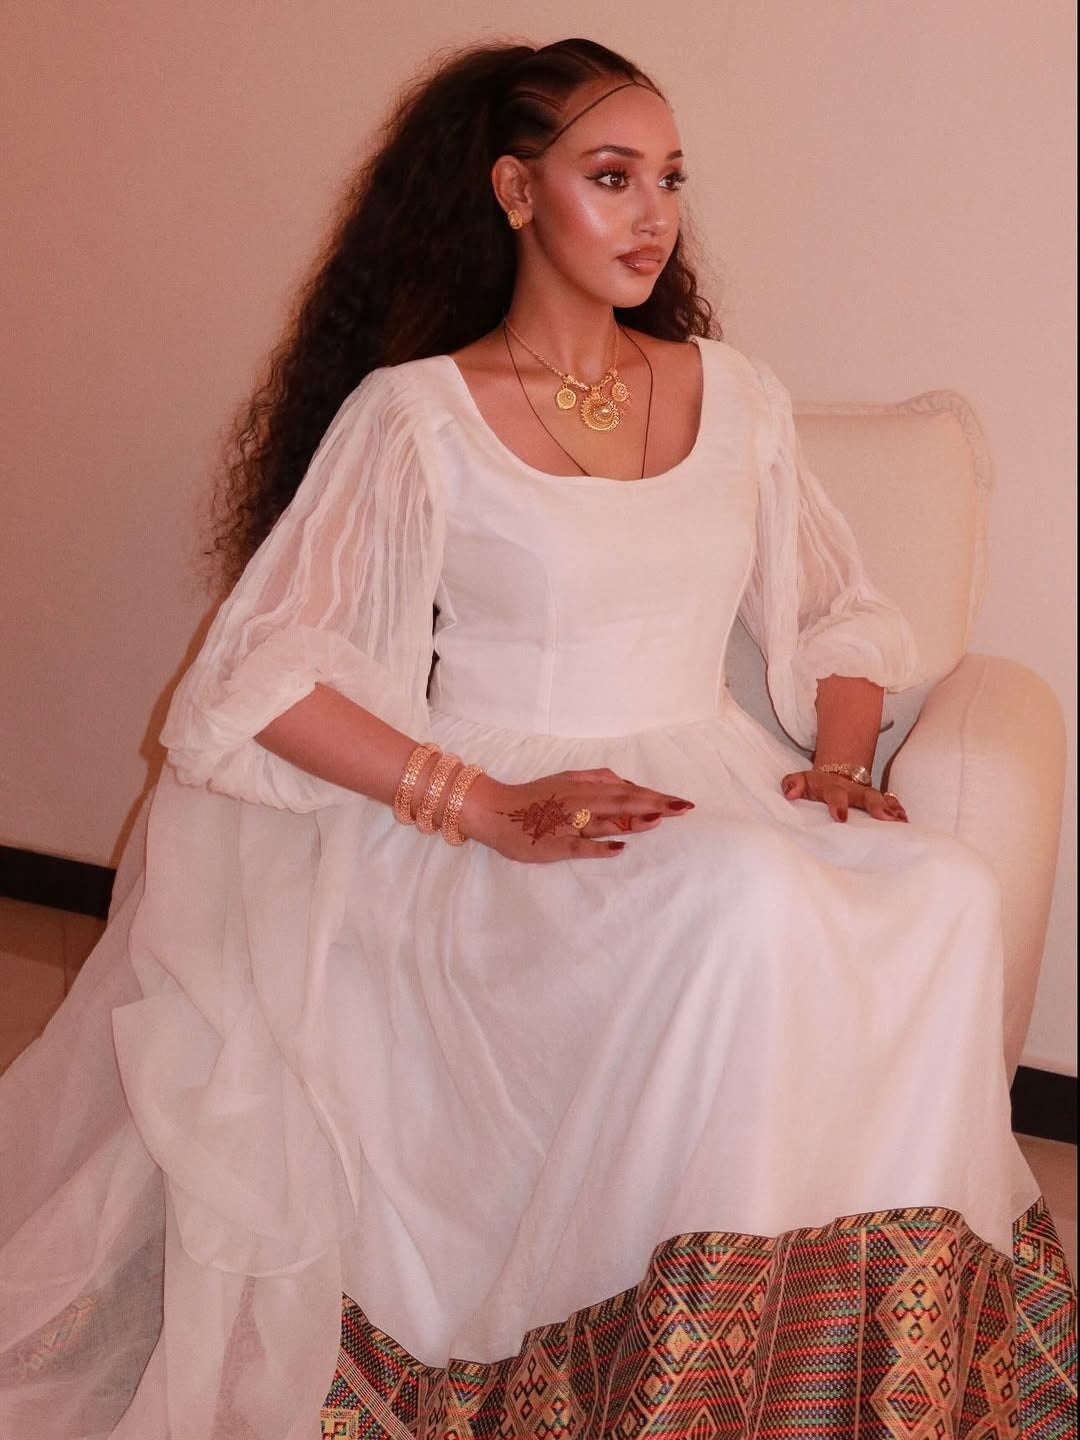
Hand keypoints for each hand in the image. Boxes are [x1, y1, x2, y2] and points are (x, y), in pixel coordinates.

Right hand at [459, 768, 693, 862]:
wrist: (493, 810)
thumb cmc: (532, 798)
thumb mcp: (566, 778)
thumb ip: (595, 778)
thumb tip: (625, 782)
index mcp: (583, 787)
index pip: (626, 791)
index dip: (654, 795)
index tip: (681, 801)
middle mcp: (578, 802)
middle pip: (622, 803)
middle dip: (654, 805)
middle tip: (683, 809)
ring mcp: (567, 823)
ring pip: (603, 820)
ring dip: (631, 821)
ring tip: (658, 821)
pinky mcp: (554, 843)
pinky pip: (579, 845)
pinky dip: (599, 846)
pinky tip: (619, 848)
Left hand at [780, 769, 907, 823]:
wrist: (833, 776)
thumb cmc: (815, 786)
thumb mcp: (800, 781)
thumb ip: (793, 784)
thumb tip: (790, 792)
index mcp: (832, 787)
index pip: (835, 794)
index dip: (838, 805)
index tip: (841, 818)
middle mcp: (853, 790)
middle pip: (867, 796)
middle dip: (876, 806)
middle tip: (885, 818)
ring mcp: (866, 795)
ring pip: (882, 800)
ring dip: (892, 810)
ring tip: (901, 822)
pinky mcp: (877, 801)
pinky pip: (891, 804)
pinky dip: (899, 811)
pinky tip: (905, 823)